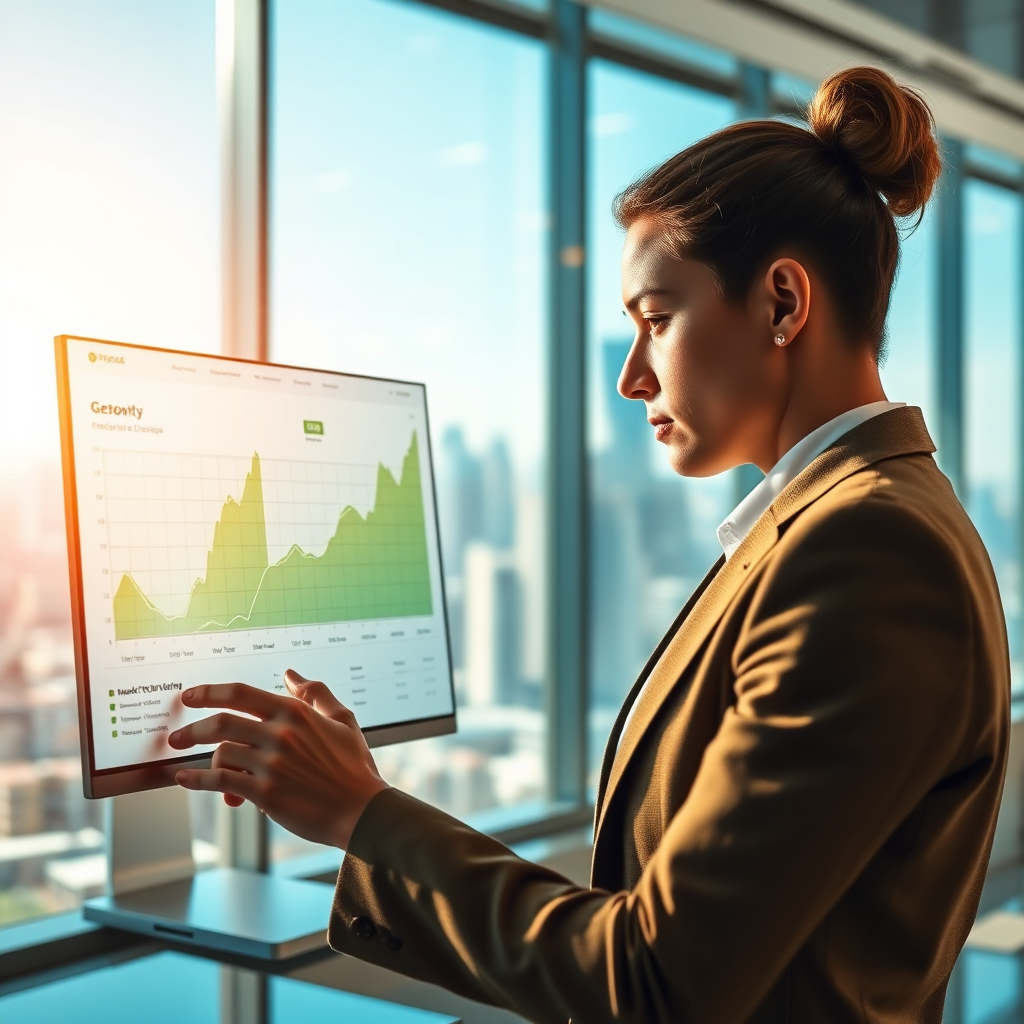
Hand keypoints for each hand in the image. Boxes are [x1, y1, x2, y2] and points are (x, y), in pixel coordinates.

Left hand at [169, 670, 388, 848]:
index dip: (210, 692)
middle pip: (221, 722)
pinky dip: (198, 780)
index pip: (241, 694)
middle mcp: (281, 734)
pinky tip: (185, 780)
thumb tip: (290, 673)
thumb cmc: (354, 766)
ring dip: (203, 760)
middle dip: (193, 729)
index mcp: (295, 713)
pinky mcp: (265, 793)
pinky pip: (221, 781)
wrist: (362, 810)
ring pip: (221, 752)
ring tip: (195, 766)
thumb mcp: (342, 720)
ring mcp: (272, 764)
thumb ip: (316, 693)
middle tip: (176, 736)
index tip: (190, 695)